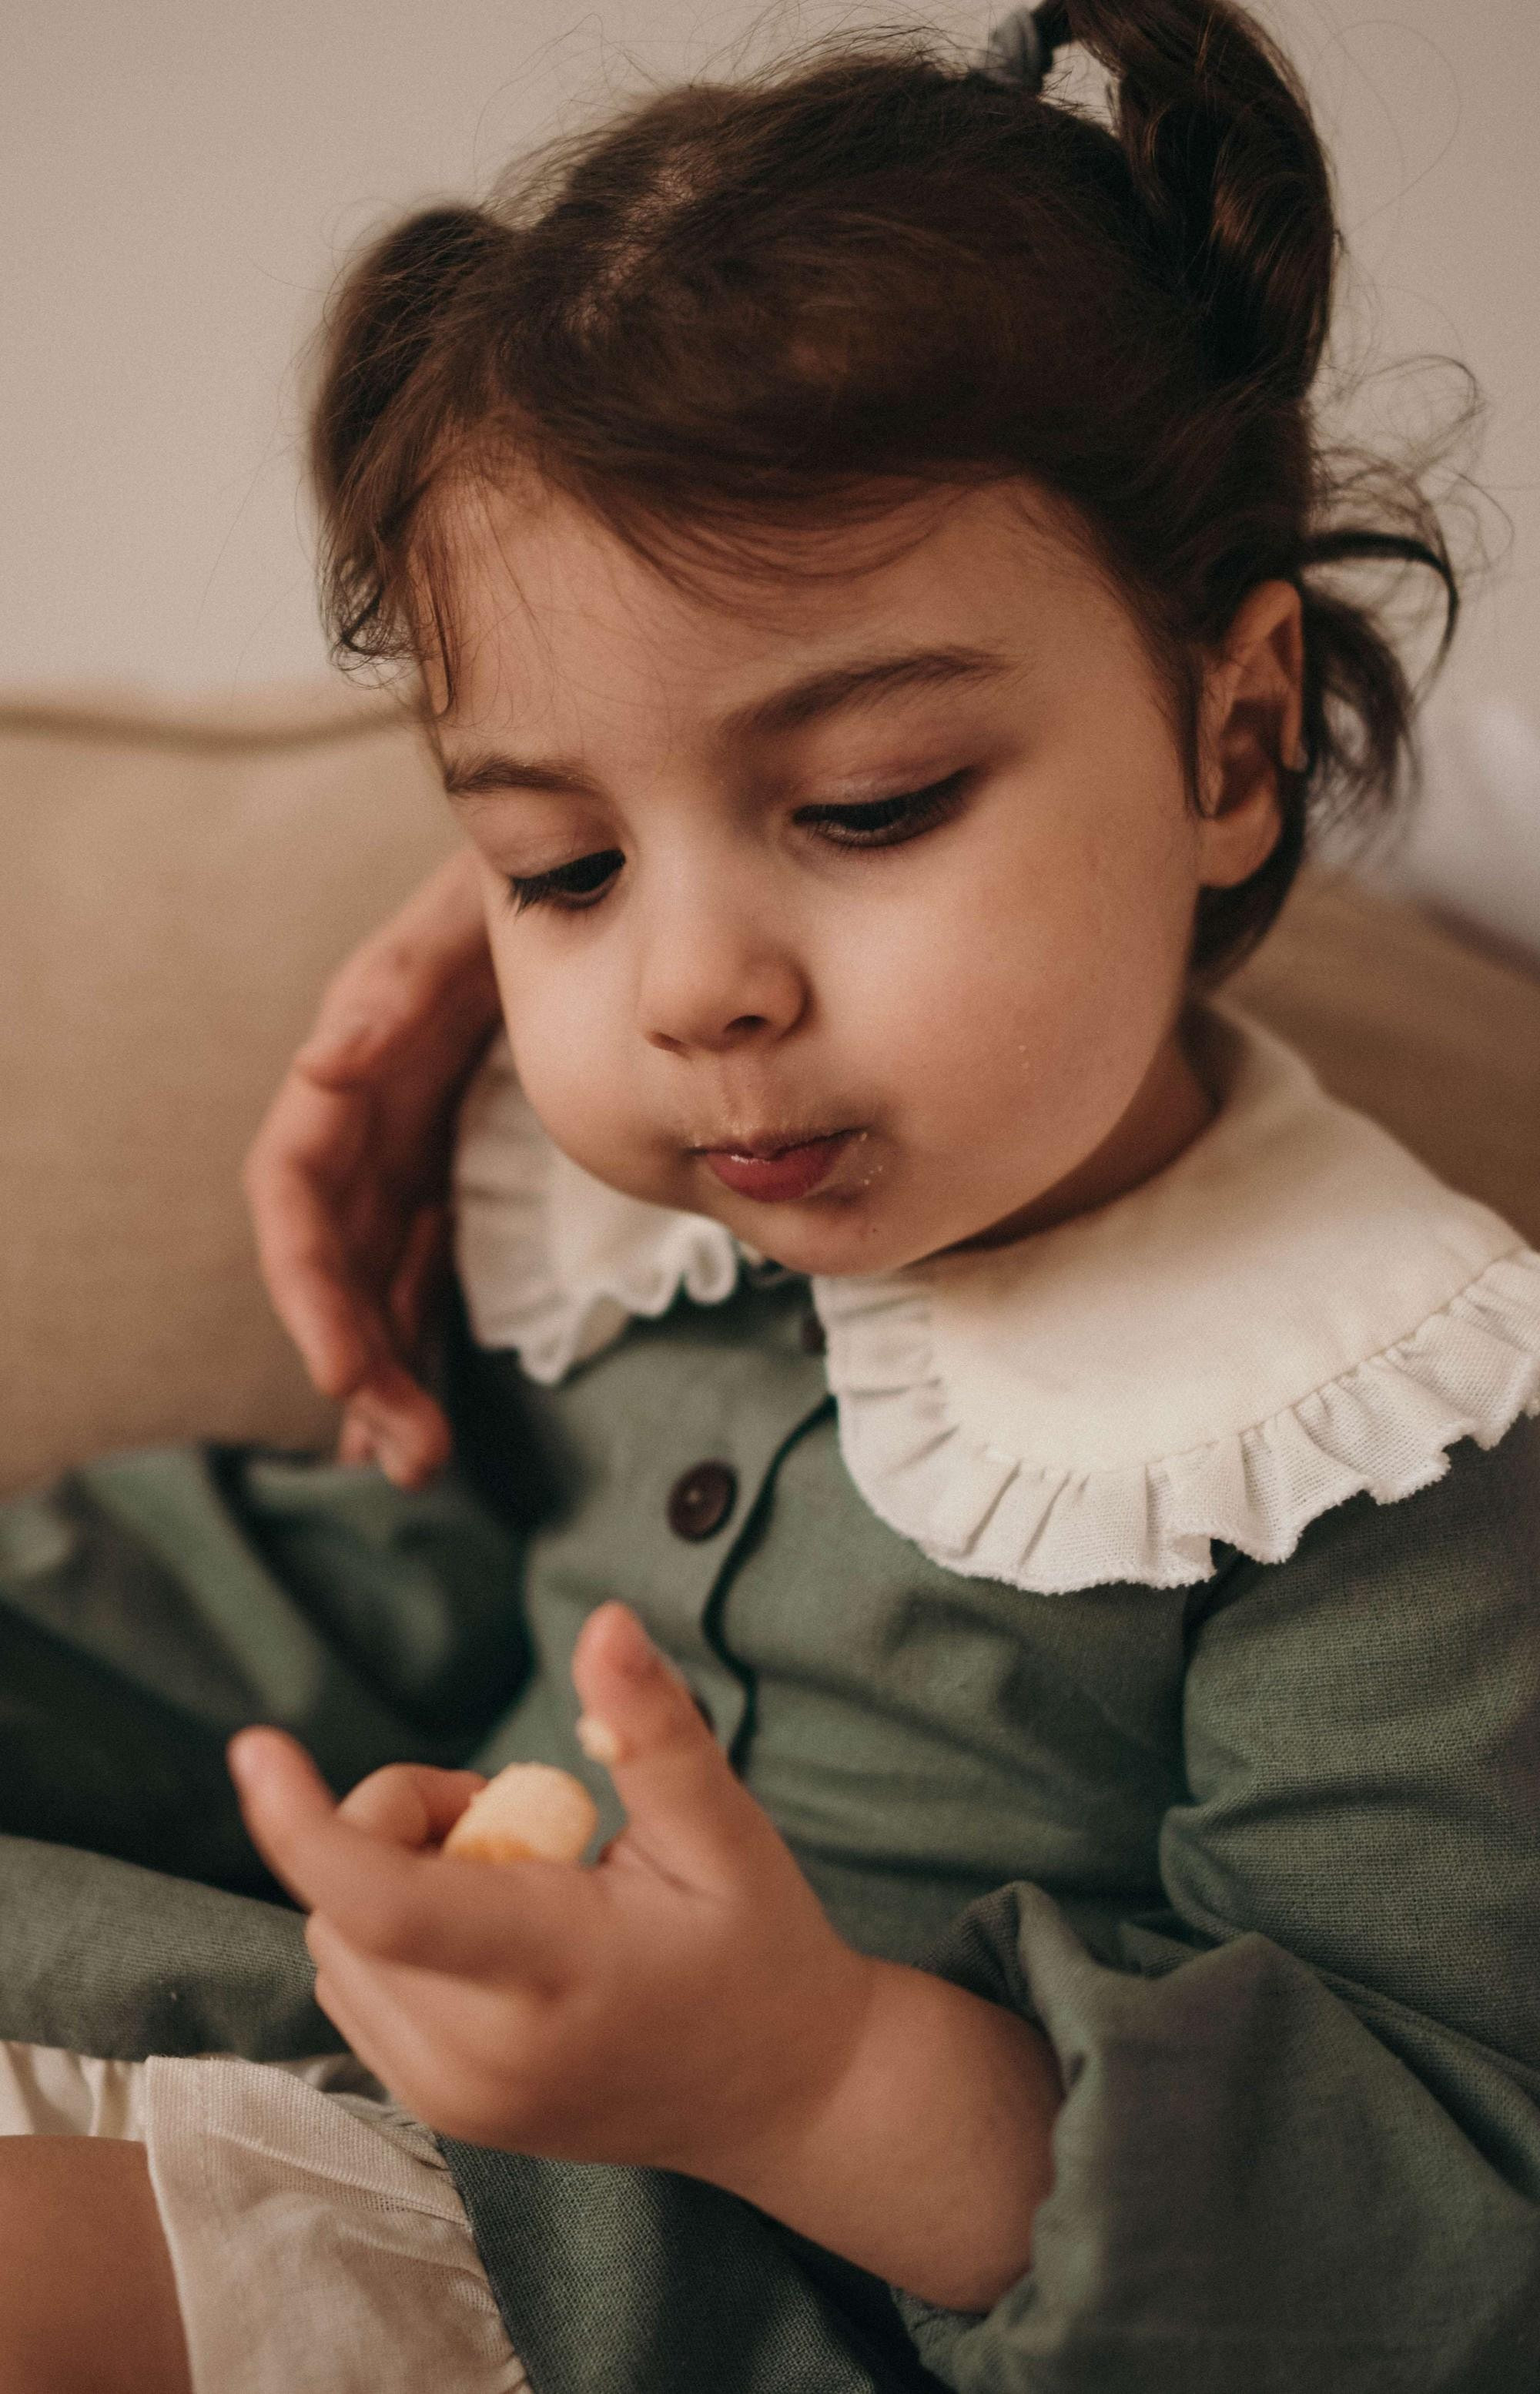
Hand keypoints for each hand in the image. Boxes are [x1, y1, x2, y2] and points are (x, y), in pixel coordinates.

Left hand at [229, 1603, 879, 2182]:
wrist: (783, 2095)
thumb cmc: (758, 1948)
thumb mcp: (724, 1827)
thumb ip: (654, 1726)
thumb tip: (605, 1621)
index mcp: (552, 1974)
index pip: (384, 1906)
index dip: (305, 1823)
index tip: (256, 1746)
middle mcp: (479, 2056)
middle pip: (346, 1906)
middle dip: (400, 1823)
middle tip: (515, 1815)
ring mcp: (452, 2099)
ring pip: (335, 1947)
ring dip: (389, 1880)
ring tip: (515, 1874)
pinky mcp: (439, 2112)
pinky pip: (355, 1990)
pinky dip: (390, 1933)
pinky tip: (489, 1926)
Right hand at [243, 850, 500, 1487]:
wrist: (596, 870)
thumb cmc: (527, 884)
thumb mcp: (463, 915)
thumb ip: (396, 985)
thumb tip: (324, 1065)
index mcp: (351, 1069)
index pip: (295, 1197)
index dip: (309, 1291)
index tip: (341, 1374)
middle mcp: (365, 1119)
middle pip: (332, 1263)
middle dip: (359, 1364)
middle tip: (411, 1460)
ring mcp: (406, 1148)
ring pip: (374, 1280)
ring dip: (388, 1373)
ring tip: (419, 1463)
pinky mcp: (450, 1164)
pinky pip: (420, 1265)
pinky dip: (420, 1336)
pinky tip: (434, 1405)